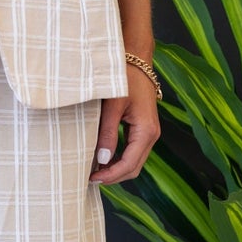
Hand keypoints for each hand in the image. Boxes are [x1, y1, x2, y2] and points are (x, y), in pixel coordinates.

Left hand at [89, 66, 160, 183]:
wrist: (136, 62)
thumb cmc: (125, 79)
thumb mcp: (112, 106)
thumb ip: (107, 133)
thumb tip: (101, 160)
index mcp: (146, 131)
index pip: (129, 164)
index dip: (110, 175)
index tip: (91, 179)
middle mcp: (152, 135)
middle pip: (133, 168)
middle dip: (113, 176)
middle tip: (90, 179)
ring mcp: (149, 133)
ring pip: (134, 162)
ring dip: (116, 169)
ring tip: (94, 171)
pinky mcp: (143, 129)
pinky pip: (133, 152)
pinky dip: (119, 159)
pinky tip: (103, 158)